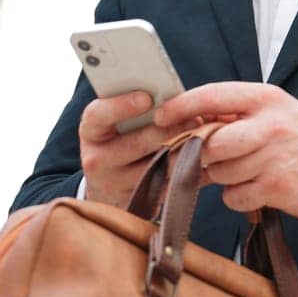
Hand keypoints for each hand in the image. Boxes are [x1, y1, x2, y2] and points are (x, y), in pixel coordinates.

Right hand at [79, 91, 199, 205]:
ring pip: (156, 168)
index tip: (147, 98)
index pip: (98, 115)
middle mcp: (97, 159)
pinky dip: (189, 171)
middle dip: (169, 130)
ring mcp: (115, 184)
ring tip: (206, 138)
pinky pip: (168, 186)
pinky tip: (205, 160)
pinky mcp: (137, 202)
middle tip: (195, 119)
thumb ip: (140, 106)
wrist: (110, 184)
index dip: (121, 106)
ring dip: (184, 152)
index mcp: (91, 130)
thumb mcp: (118, 120)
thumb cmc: (122, 137)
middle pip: (135, 144)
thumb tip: (171, 94)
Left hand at [154, 82, 297, 219]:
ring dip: (223, 177)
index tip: (160, 117)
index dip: (180, 107)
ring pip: (219, 171)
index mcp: (266, 98)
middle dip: (202, 152)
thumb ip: (237, 114)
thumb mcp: (276, 112)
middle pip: (209, 141)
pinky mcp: (277, 188)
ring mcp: (274, 158)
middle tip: (206, 157)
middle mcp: (270, 125)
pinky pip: (233, 196)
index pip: (212, 95)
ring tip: (245, 171)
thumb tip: (187, 121)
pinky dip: (237, 196)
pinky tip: (256, 188)